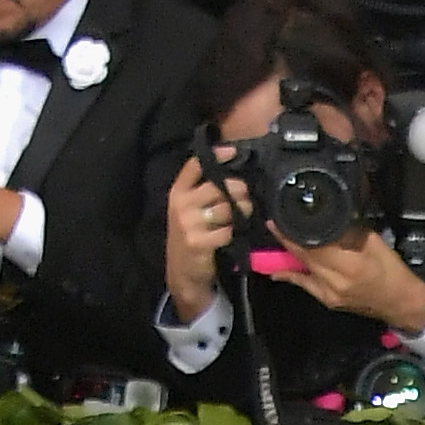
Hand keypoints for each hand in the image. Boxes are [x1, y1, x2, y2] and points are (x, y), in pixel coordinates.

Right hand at [162, 148, 238, 314]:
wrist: (182, 272)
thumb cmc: (192, 237)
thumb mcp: (189, 211)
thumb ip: (203, 192)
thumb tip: (235, 176)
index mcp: (178, 192)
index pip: (195, 166)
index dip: (216, 156)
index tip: (234, 152)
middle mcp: (181, 204)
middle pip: (217, 187)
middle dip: (238, 190)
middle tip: (246, 197)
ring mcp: (188, 223)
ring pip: (225, 208)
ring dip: (240, 211)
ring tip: (243, 214)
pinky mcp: (198, 242)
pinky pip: (227, 231)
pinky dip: (234, 233)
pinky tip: (234, 235)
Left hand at [283, 228, 424, 332]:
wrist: (401, 303)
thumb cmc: (392, 270)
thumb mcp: (374, 242)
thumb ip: (350, 229)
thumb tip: (328, 215)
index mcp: (350, 263)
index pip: (315, 243)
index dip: (295, 230)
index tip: (281, 217)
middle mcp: (337, 279)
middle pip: (305, 255)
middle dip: (287, 238)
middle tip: (274, 223)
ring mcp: (330, 292)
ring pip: (303, 267)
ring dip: (289, 252)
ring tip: (278, 237)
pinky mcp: (328, 301)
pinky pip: (305, 285)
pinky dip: (289, 277)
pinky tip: (276, 273)